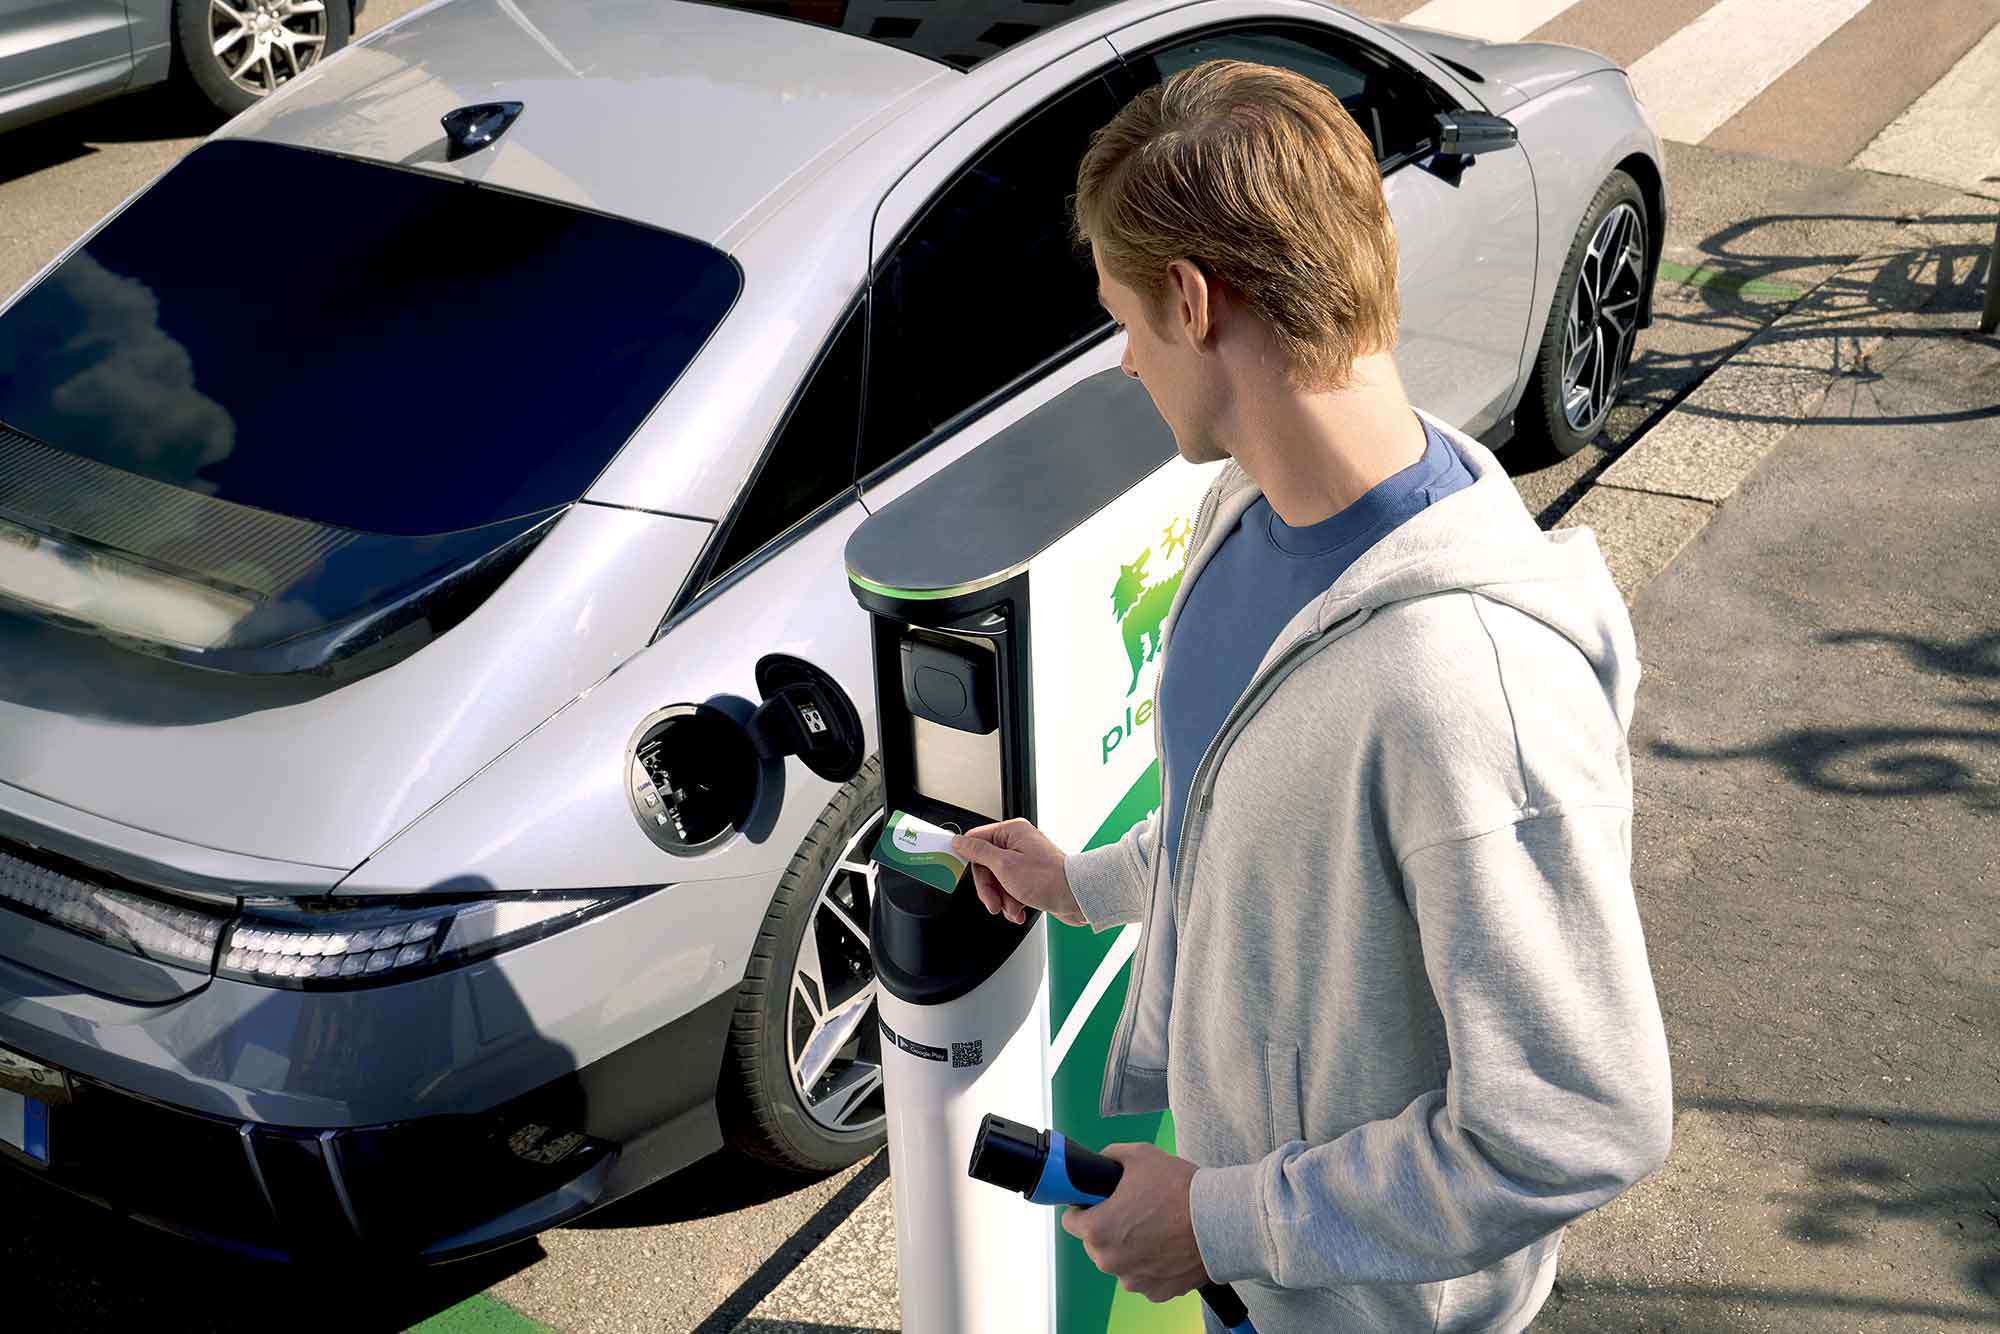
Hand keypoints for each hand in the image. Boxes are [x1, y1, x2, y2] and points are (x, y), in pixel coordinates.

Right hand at [950, 819, 1085, 926]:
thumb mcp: (1004, 866)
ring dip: (1001, 898)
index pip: (977, 840)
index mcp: (1012, 832)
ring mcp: (1026, 860)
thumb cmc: (1048, 879)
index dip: (970, 860)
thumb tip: (960, 841)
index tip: (961, 871)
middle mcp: (1019, 842)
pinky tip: (1018, 910)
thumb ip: (979, 852)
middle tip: (993, 902)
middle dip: (989, 888)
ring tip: (1011, 908)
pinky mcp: (1032, 876)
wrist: (1076, 898)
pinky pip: (1012, 888)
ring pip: (998, 880)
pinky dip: (1012, 902)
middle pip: (987, 864)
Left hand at [1061, 1143, 1209, 1302]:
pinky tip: (1167, 1245)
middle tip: (1135, 1210)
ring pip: (1120, 1260)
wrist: (1220, 1221)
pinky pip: (1143, 1276)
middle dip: (1109, 1227)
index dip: (1086, 1207)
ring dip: (1130, 1247)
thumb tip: (1104, 1162)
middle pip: (1096, 1242)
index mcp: (1098, 1229)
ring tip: (1156, 1226)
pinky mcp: (1155, 1292)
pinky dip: (1151, 1263)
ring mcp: (1133, 1279)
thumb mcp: (1140, 1156)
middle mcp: (1110, 1260)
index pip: (1071, 1221)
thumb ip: (1112, 1157)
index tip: (1099, 1203)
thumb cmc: (1180, 1190)